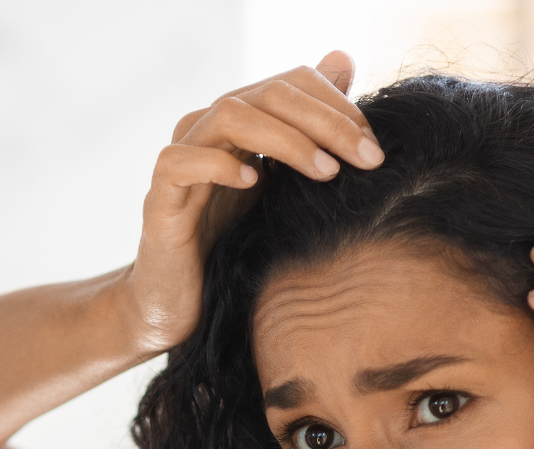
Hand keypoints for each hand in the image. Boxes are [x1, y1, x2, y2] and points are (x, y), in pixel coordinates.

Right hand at [120, 50, 383, 354]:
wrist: (179, 303)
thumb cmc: (234, 247)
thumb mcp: (284, 189)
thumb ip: (312, 134)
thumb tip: (345, 61)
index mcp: (239, 123)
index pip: (291, 83)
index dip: (337, 104)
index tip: (374, 146)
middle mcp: (208, 130)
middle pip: (268, 94)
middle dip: (326, 121)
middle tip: (367, 158)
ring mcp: (181, 159)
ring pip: (229, 116)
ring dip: (285, 139)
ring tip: (325, 172)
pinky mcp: (159, 197)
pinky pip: (181, 161)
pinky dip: (219, 165)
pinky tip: (254, 184)